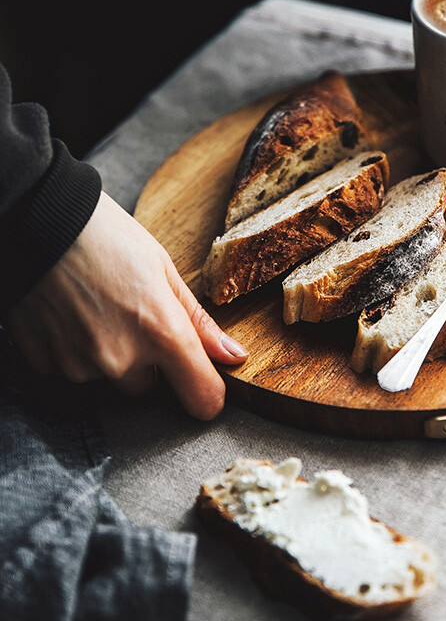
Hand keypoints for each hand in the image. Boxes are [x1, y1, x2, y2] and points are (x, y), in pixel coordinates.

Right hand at [3, 192, 247, 419]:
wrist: (37, 222)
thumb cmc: (104, 235)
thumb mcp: (163, 268)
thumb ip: (199, 321)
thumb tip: (234, 357)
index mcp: (161, 332)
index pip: (203, 399)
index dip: (208, 392)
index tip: (204, 380)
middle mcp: (122, 359)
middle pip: (148, 385)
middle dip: (145, 359)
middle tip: (129, 312)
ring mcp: (80, 366)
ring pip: (108, 376)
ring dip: (107, 352)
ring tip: (95, 304)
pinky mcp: (47, 364)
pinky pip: (74, 368)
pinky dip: (74, 348)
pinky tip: (69, 311)